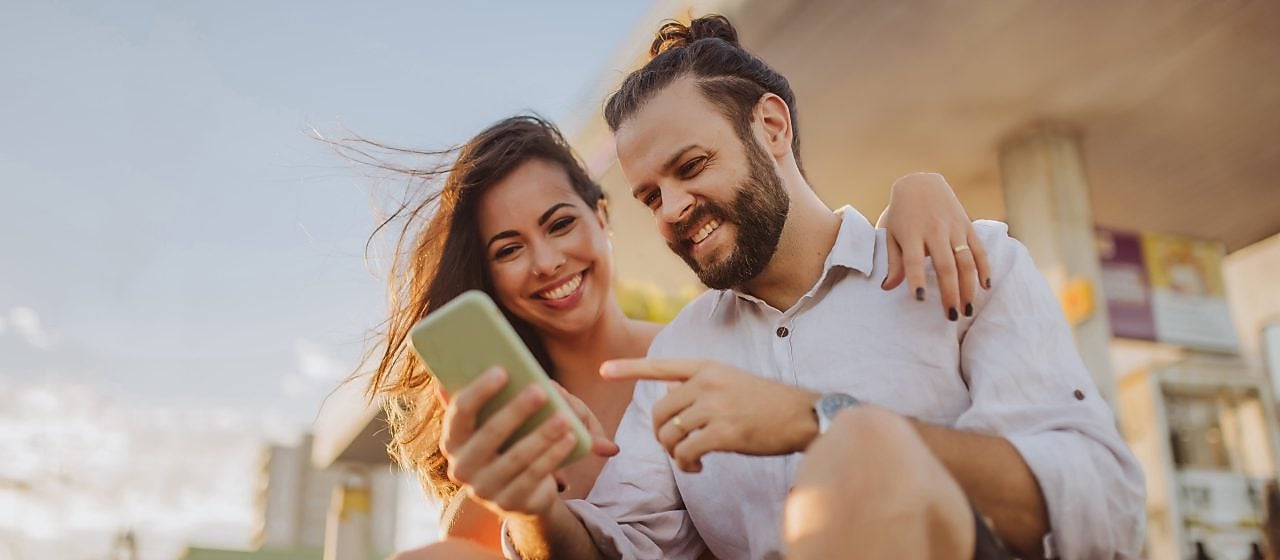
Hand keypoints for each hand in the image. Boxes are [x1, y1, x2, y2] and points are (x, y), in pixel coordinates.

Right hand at [439, 367, 617, 517]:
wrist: (518, 491)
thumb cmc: (505, 444)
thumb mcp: (492, 424)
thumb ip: (481, 401)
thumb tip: (455, 378)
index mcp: (452, 440)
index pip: (460, 412)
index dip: (480, 390)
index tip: (503, 370)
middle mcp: (461, 468)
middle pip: (490, 434)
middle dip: (517, 410)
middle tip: (541, 390)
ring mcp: (484, 489)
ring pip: (517, 456)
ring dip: (543, 434)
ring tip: (564, 416)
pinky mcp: (509, 503)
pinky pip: (534, 475)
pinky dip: (553, 454)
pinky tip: (569, 438)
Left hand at [601, 358, 818, 472]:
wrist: (803, 415)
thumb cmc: (767, 402)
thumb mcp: (731, 382)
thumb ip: (698, 385)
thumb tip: (667, 391)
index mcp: (708, 368)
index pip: (661, 367)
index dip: (630, 369)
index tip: (603, 370)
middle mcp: (708, 383)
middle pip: (660, 411)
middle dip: (660, 435)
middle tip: (674, 447)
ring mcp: (716, 406)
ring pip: (670, 434)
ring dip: (674, 453)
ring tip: (690, 460)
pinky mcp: (724, 432)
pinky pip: (686, 451)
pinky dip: (685, 464)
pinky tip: (697, 467)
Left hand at [878, 172, 990, 319]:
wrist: (921, 182)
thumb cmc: (901, 214)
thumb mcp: (890, 233)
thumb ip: (893, 261)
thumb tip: (888, 287)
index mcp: (911, 233)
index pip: (913, 259)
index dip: (917, 279)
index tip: (920, 298)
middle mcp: (934, 230)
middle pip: (945, 265)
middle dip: (950, 292)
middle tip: (952, 316)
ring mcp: (954, 227)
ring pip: (965, 260)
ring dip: (969, 286)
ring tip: (968, 309)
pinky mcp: (967, 225)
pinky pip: (979, 248)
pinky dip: (984, 267)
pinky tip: (985, 286)